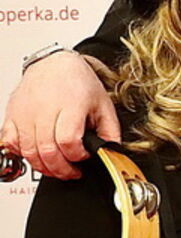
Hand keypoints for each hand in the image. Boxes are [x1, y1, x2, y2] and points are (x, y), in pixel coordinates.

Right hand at [2, 51, 118, 179]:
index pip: (68, 141)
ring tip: (57, 168)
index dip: (77, 156)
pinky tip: (36, 155)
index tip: (84, 157)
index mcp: (70, 105)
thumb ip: (110, 131)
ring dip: (43, 167)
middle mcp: (44, 109)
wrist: (54, 64)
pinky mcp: (12, 116)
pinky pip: (10, 143)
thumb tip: (112, 152)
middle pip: (47, 151)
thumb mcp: (103, 104)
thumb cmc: (78, 83)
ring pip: (28, 151)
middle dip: (61, 169)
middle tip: (72, 172)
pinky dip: (21, 155)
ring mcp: (25, 113)